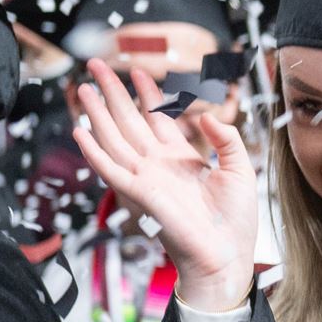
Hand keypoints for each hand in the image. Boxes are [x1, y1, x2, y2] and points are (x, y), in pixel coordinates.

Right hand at [71, 57, 259, 310]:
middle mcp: (159, 164)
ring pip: (115, 137)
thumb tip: (210, 114)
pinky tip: (81, 131)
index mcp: (182, 158)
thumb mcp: (239, 169)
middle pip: (130, 120)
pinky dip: (95, 151)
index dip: (148, 93)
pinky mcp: (140, 194)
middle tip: (96, 66)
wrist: (226, 255)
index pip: (159, 117)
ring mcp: (146, 178)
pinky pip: (111, 169)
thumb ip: (226, 139)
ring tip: (83, 87)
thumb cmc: (234, 220)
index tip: (138, 71)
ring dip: (97, 113)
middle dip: (113, 93)